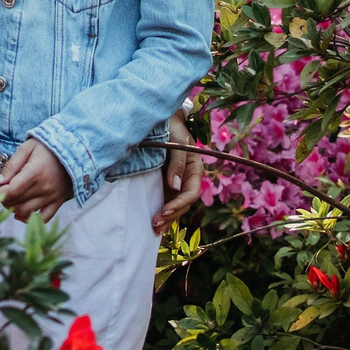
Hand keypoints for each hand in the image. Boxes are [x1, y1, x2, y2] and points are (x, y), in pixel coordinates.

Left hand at [0, 137, 73, 221]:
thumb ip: (12, 165)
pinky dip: (29, 219)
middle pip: (18, 202)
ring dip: (13, 209)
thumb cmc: (47, 148)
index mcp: (36, 172)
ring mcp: (53, 196)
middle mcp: (45, 187)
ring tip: (9, 201)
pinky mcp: (58, 202)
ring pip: (27, 211)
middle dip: (4, 200)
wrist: (73, 150)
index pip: (13, 190)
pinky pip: (43, 218)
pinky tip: (20, 214)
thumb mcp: (27, 148)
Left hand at [154, 110, 205, 234]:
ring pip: (175, 206)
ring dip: (167, 218)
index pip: (190, 193)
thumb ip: (177, 163)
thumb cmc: (172, 128)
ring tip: (155, 229)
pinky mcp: (166, 184)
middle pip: (183, 204)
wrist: (162, 120)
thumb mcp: (176, 142)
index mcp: (195, 170)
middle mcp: (187, 179)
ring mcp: (177, 183)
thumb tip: (175, 186)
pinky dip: (163, 213)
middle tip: (155, 224)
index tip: (164, 210)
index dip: (178, 204)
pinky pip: (167, 201)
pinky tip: (155, 223)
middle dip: (171, 215)